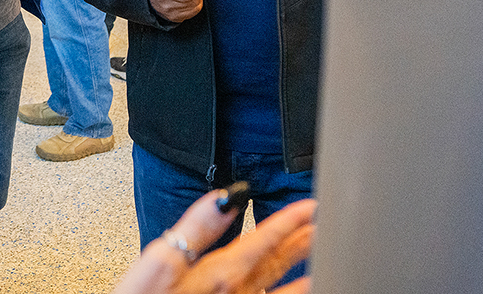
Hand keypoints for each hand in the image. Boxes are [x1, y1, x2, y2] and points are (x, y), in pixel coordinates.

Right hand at [112, 191, 315, 293]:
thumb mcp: (161, 263)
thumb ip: (195, 228)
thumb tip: (224, 198)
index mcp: (221, 274)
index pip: (264, 240)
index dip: (289, 220)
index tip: (311, 207)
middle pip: (276, 262)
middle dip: (299, 239)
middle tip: (321, 222)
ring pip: (280, 288)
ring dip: (300, 267)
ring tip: (318, 251)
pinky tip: (299, 288)